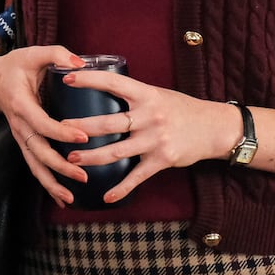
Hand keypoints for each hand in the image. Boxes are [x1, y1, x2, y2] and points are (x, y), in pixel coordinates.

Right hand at [0, 47, 91, 206]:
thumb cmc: (14, 66)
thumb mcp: (32, 53)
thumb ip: (56, 54)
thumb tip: (80, 63)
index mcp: (21, 104)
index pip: (41, 123)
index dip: (61, 132)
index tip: (83, 137)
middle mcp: (19, 125)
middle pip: (37, 151)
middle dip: (59, 166)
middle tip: (83, 175)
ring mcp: (20, 137)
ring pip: (33, 165)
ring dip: (51, 183)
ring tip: (71, 198)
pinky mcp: (25, 143)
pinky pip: (34, 166)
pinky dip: (47, 184)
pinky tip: (62, 198)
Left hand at [55, 70, 240, 204]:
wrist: (215, 128)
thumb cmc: (181, 108)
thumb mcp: (157, 93)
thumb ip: (132, 94)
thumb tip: (100, 86)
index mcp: (146, 94)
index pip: (112, 83)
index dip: (88, 80)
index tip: (66, 78)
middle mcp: (149, 116)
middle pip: (109, 122)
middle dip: (82, 128)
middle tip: (59, 129)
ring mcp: (156, 139)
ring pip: (117, 151)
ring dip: (93, 157)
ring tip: (71, 159)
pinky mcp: (163, 160)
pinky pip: (137, 176)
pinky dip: (121, 188)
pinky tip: (106, 196)